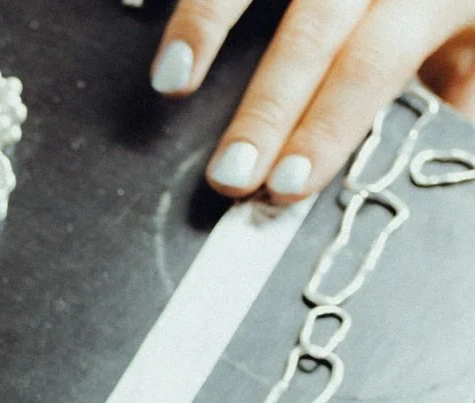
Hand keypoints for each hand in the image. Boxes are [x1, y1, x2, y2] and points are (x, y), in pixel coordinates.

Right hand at [149, 0, 474, 200]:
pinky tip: (159, 30)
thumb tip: (422, 167)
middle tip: (231, 173)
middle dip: (267, 106)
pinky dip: (197, 3)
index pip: (372, 63)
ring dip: (207, 24)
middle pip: (315, 29)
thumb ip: (458, 94)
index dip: (328, 124)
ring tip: (170, 84)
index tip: (287, 182)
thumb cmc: (455, 8)